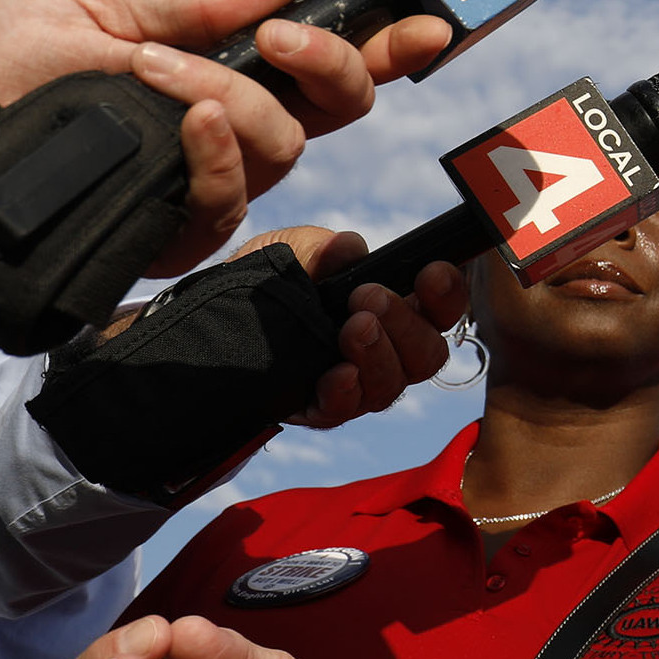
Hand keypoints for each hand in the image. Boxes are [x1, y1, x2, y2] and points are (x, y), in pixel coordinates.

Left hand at [0, 0, 454, 273]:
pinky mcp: (161, 238)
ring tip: (150, 69)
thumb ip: (196, 3)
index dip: (385, 51)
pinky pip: (228, 209)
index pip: (321, 68)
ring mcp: (196, 187)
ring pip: (283, 153)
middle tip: (279, 39)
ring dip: (231, 100)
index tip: (429, 29)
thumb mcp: (94, 4)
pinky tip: (184, 120)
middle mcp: (220, 133)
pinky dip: (217, 157)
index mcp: (215, 71)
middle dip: (330, 69)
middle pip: (331, 114)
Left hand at [245, 226, 469, 427]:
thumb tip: (349, 249)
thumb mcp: (286, 252)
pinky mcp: (321, 410)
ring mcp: (356, 385)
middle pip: (428, 354)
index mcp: (392, 309)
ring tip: (352, 329)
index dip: (447, 295)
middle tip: (368, 298)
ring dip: (378, 356)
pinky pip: (346, 411)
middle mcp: (384, 351)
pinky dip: (346, 393)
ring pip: (393, 385)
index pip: (440, 309)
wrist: (212, 327)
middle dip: (405, 324)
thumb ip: (320, 247)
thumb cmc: (263, 287)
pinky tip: (336, 375)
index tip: (431, 273)